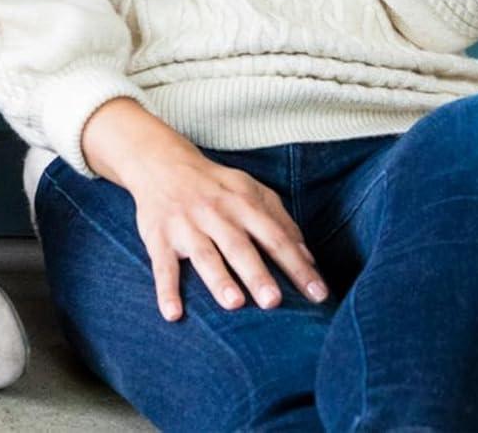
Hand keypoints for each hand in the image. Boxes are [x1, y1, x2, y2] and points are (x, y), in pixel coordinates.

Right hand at [124, 140, 327, 320]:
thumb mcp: (250, 190)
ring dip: (218, 279)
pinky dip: (166, 290)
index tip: (318, 294)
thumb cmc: (215, 185)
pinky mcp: (159, 237)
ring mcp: (185, 225)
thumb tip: (309, 259)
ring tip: (235, 304)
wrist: (161, 162)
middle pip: (238, 246)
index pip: (274, 236)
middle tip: (274, 301)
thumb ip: (280, 220)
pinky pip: (162, 265)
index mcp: (242, 203)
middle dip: (256, 273)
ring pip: (204, 254)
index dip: (297, 265)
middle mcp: (215, 213)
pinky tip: (173, 314)